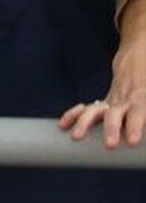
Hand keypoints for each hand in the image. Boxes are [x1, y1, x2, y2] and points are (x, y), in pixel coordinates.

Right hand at [59, 21, 145, 148]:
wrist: (140, 58)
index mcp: (143, 95)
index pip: (139, 112)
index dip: (135, 125)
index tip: (132, 140)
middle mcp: (125, 98)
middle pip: (116, 113)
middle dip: (111, 128)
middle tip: (110, 144)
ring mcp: (112, 100)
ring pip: (96, 110)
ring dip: (86, 123)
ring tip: (76, 136)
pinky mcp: (103, 103)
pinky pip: (85, 107)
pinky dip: (74, 115)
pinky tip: (64, 125)